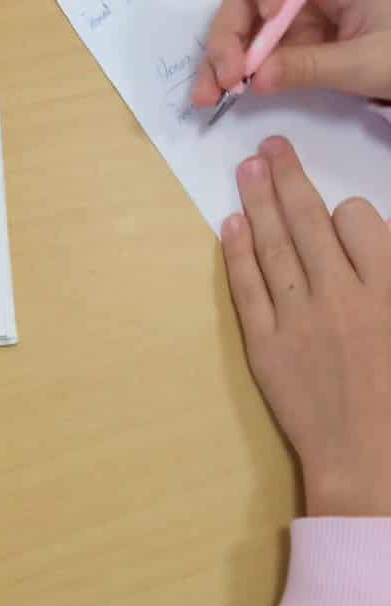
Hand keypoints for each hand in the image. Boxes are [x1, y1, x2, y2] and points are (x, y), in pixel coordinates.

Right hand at [193, 0, 390, 106]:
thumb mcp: (366, 62)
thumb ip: (312, 66)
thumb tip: (256, 78)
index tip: (270, 13)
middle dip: (231, 28)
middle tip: (228, 74)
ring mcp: (293, 14)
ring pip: (241, 19)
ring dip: (219, 54)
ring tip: (210, 94)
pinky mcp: (287, 42)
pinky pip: (248, 49)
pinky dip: (228, 70)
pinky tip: (215, 94)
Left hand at [222, 135, 390, 514]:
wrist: (369, 460)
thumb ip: (388, 276)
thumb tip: (366, 234)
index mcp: (386, 290)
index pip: (359, 221)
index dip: (345, 210)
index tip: (337, 209)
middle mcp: (341, 297)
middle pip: (308, 221)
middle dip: (288, 177)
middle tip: (271, 145)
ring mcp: (298, 322)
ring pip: (273, 247)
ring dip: (257, 202)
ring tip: (247, 168)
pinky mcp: (265, 348)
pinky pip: (247, 291)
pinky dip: (237, 255)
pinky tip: (230, 225)